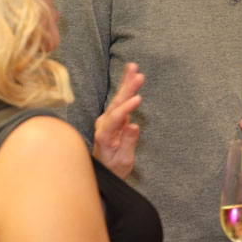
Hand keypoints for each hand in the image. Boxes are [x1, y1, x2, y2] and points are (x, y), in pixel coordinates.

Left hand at [93, 62, 144, 179]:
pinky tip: (130, 77)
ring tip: (133, 68)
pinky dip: (126, 89)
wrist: (104, 173)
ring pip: (117, 99)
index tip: (139, 99)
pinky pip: (120, 101)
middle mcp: (102, 125)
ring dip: (126, 83)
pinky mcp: (113, 119)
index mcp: (103, 135)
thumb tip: (134, 126)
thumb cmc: (113, 169)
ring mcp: (107, 120)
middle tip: (137, 73)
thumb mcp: (123, 161)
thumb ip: (128, 142)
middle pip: (115, 103)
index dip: (127, 108)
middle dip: (127, 87)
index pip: (115, 118)